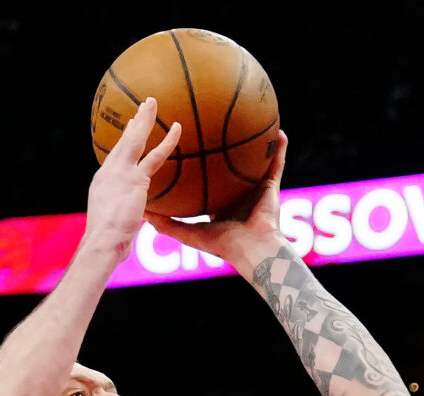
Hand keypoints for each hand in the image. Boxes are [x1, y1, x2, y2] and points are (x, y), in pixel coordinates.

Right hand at [84, 98, 184, 256]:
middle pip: (123, 142)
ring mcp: (121, 173)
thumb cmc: (105, 243)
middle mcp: (109, 173)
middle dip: (134, 124)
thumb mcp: (111, 227)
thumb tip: (126, 233)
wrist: (101, 242)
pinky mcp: (135, 178)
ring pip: (135, 140)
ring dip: (144, 119)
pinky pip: (155, 155)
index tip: (130, 130)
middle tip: (143, 107)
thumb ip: (121, 221)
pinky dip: (168, 140)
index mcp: (103, 183)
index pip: (116, 158)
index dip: (124, 144)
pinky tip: (177, 127)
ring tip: (152, 102)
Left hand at [148, 132, 288, 271]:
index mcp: (220, 203)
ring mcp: (256, 189)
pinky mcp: (272, 187)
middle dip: (225, 145)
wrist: (252, 250)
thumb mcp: (189, 232)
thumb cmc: (222, 244)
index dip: (200, 164)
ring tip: (251, 118)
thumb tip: (144, 212)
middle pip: (231, 164)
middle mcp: (238, 193)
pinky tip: (279, 131)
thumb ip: (167, 224)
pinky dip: (280, 148)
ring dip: (255, 142)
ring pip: (255, 160)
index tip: (187, 145)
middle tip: (215, 120)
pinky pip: (277, 163)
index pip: (208, 179)